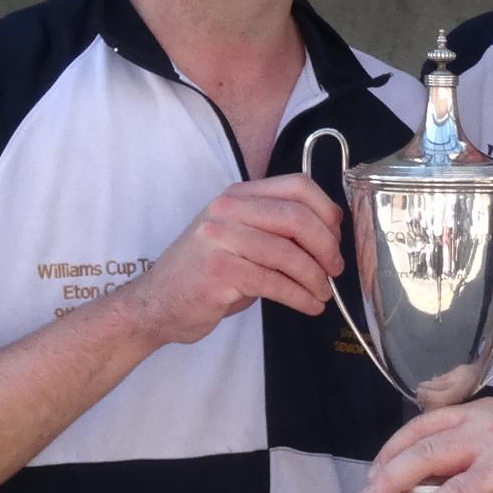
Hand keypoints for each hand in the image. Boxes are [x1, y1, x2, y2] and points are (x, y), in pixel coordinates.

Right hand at [119, 175, 343, 345]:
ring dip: (316, 279)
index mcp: (237, 195)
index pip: (297, 187)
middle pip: (298, 218)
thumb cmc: (204, 274)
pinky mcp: (220, 272)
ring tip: (322, 294)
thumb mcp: (237, 238)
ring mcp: (220, 239)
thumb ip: (274, 230)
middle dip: (327, 247)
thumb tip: (327, 236)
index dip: (327, 211)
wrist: (156, 304)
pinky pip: (275, 283)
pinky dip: (300, 298)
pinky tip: (309, 305)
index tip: (336, 236)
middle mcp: (227, 210)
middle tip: (335, 270)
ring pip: (289, 254)